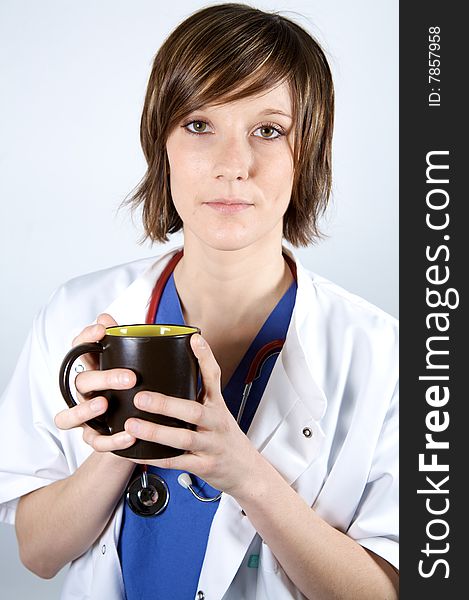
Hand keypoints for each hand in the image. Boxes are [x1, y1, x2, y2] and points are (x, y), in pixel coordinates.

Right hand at [54, 313, 137, 452]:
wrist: (136, 423)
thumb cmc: (130, 387)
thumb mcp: (129, 363)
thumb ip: (121, 342)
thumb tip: (105, 316)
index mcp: (91, 370)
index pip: (78, 349)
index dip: (86, 338)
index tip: (102, 329)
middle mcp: (83, 394)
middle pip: (81, 382)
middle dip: (103, 378)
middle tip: (129, 378)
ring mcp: (85, 417)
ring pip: (68, 416)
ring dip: (84, 410)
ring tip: (105, 404)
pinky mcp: (94, 438)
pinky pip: (95, 442)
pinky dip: (110, 440)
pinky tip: (129, 435)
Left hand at [124, 334, 263, 497]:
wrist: (246, 470)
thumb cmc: (225, 437)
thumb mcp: (217, 411)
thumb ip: (198, 393)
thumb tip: (169, 370)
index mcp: (217, 405)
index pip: (214, 377)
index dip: (205, 357)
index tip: (194, 339)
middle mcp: (215, 423)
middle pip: (193, 411)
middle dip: (166, 404)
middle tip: (141, 397)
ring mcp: (210, 446)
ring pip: (183, 439)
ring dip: (156, 432)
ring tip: (132, 425)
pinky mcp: (203, 466)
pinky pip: (175, 463)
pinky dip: (154, 458)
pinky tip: (136, 452)